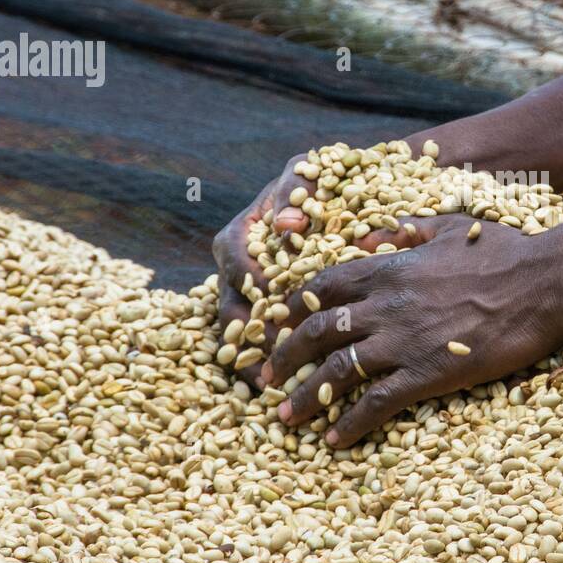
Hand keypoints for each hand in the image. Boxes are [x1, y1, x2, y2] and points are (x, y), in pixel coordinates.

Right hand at [211, 155, 309, 387]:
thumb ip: (294, 188)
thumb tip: (288, 223)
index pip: (234, 255)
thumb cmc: (316, 182)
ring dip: (254, 360)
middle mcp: (238, 268)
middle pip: (230, 306)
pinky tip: (284, 388)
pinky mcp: (261, 316)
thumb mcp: (305, 174)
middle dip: (246, 336)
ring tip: (272, 387)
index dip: (247, 278)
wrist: (332, 200)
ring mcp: (247, 296)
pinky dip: (267, 365)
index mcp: (242, 232)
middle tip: (269, 362)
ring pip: (239, 333)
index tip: (267, 298)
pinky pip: (256, 345)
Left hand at [258, 213, 562, 446]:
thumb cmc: (504, 250)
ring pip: (338, 369)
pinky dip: (350, 423)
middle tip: (265, 378)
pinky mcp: (430, 372)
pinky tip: (335, 439)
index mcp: (390, 267)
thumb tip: (372, 233)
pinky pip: (377, 401)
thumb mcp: (449, 225)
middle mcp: (387, 304)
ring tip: (285, 416)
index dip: (292, 309)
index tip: (276, 327)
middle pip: (317, 330)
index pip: (322, 287)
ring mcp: (406, 339)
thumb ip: (406, 228)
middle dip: (284, 356)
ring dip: (306, 395)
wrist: (545, 280)